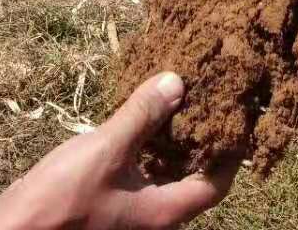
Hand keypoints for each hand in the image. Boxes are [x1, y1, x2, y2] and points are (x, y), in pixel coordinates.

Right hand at [0, 73, 232, 229]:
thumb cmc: (61, 199)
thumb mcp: (107, 149)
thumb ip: (142, 115)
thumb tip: (177, 82)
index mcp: (163, 214)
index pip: (215, 185)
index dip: (231, 153)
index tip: (237, 117)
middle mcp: (153, 221)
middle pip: (192, 180)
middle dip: (200, 140)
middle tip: (205, 99)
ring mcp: (131, 218)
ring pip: (165, 178)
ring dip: (172, 144)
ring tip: (175, 101)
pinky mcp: (110, 209)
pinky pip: (142, 179)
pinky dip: (148, 152)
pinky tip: (138, 122)